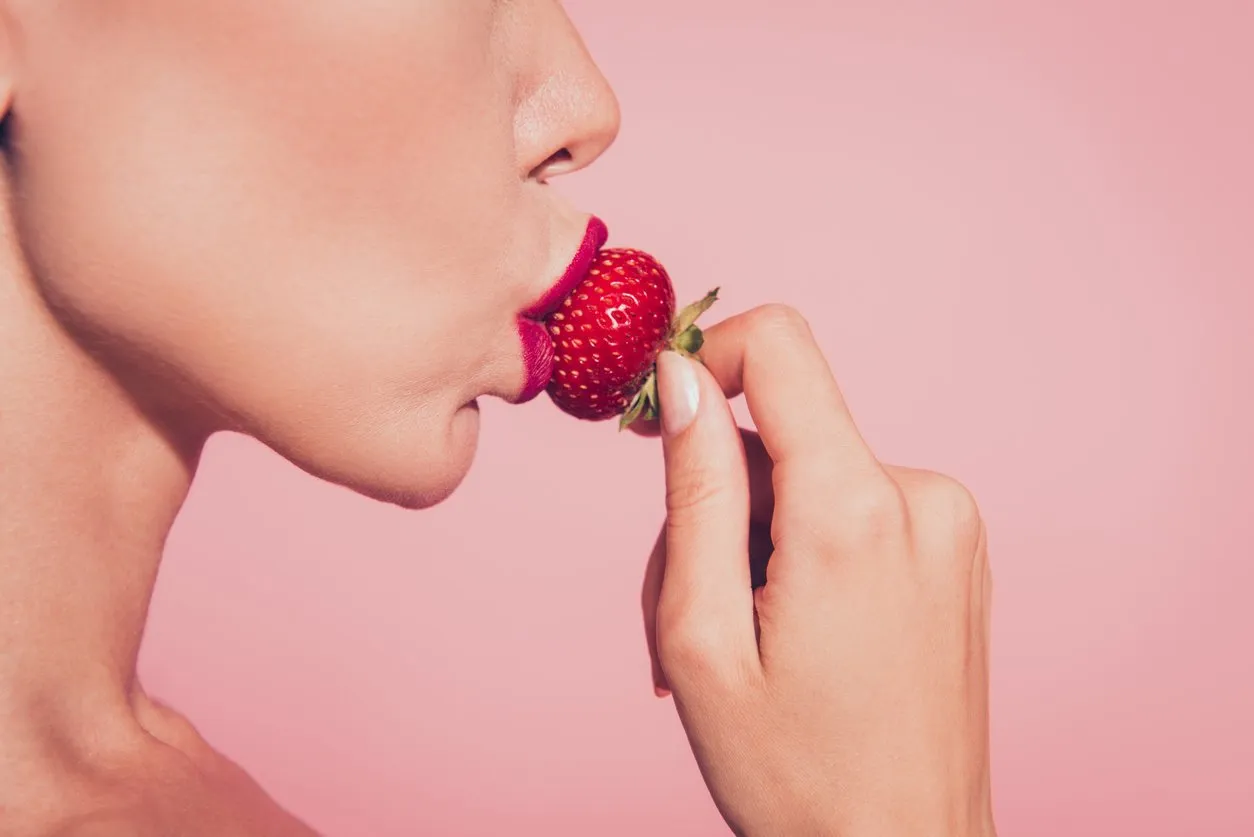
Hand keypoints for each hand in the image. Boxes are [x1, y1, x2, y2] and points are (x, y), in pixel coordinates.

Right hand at [640, 305, 995, 836]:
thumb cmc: (795, 775)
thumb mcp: (702, 638)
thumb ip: (694, 491)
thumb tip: (681, 379)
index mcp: (855, 512)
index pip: (780, 346)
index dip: (704, 357)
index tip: (654, 422)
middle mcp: (923, 498)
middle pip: (780, 432)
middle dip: (717, 500)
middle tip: (688, 606)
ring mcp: (950, 523)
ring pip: (810, 475)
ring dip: (756, 538)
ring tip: (745, 640)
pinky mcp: (955, 548)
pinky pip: (853, 506)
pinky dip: (803, 549)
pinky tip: (792, 632)